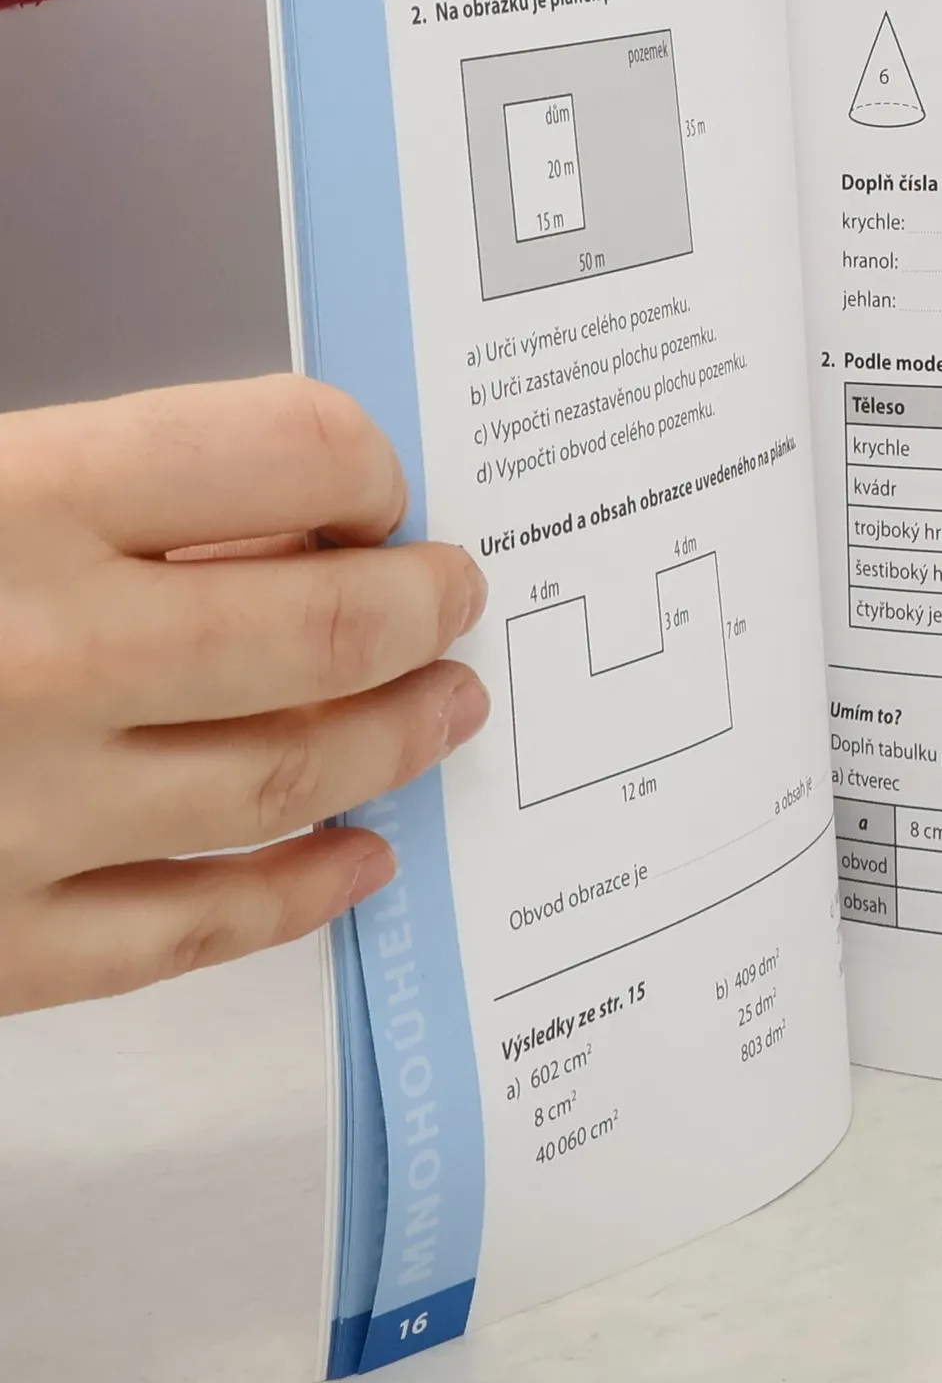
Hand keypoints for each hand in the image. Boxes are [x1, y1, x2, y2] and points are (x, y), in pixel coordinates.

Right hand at [0, 376, 489, 1015]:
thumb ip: (87, 484)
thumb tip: (267, 515)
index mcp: (12, 502)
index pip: (289, 451)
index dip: (362, 464)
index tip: (383, 488)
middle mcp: (42, 658)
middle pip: (324, 631)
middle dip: (421, 609)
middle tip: (457, 597)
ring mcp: (23, 819)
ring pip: (288, 778)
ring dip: (397, 739)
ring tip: (448, 706)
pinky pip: (194, 931)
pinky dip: (300, 895)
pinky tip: (360, 859)